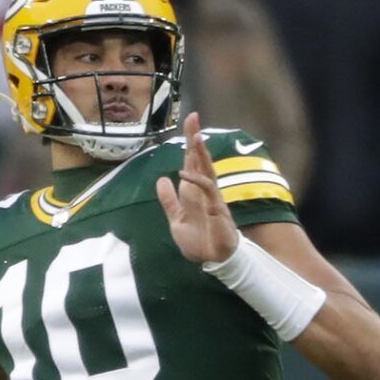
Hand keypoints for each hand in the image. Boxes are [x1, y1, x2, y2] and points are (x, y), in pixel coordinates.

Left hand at [155, 112, 238, 265]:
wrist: (213, 261)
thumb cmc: (199, 241)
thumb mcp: (176, 220)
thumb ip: (169, 201)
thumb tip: (162, 179)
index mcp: (194, 190)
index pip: (192, 161)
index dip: (190, 143)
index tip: (190, 122)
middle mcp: (204, 190)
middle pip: (201, 159)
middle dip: (196, 139)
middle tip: (193, 118)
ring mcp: (212, 198)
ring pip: (207, 169)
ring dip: (201, 153)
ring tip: (196, 136)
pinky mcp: (217, 208)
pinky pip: (207, 189)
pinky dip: (196, 180)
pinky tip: (184, 173)